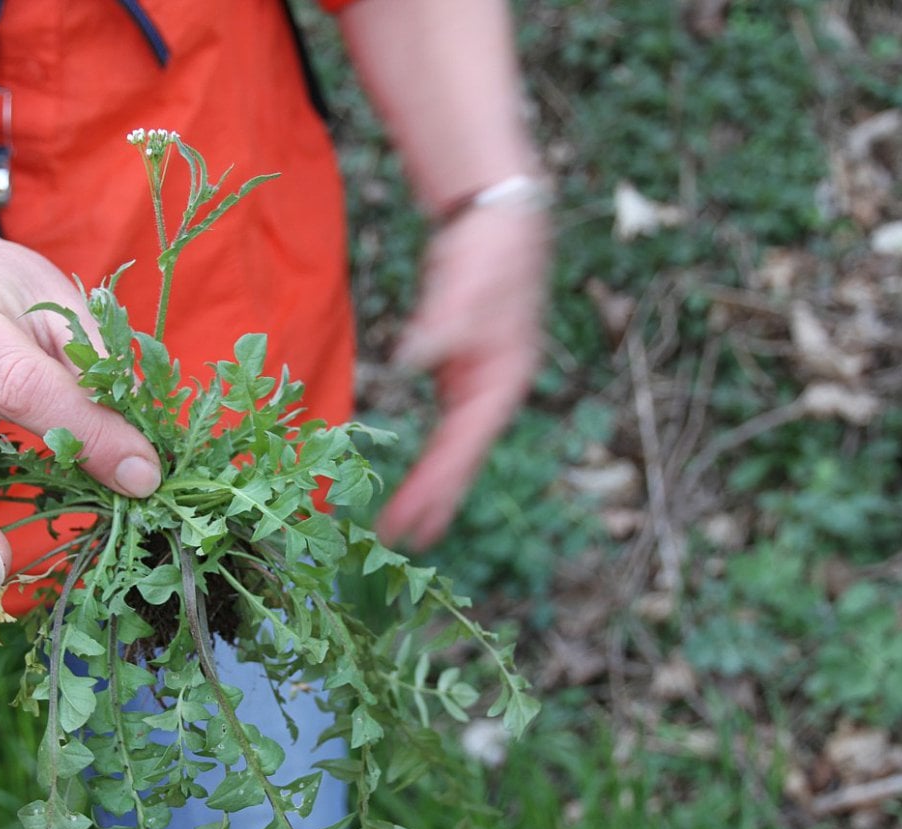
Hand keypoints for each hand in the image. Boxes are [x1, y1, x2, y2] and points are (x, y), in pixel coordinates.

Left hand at [375, 203, 549, 550]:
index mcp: (503, 376)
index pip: (466, 442)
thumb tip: (416, 355)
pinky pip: (445, 427)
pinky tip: (416, 483)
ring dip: (431, 487)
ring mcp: (479, 382)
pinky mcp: (461, 371)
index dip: (439, 485)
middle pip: (462, 456)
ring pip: (454, 447)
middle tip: (398, 542)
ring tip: (405, 528)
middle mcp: (495, 387)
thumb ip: (443, 322)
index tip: (412, 521)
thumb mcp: (468, 281)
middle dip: (433, 500)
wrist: (500, 214)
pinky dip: (429, 458)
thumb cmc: (490, 247)